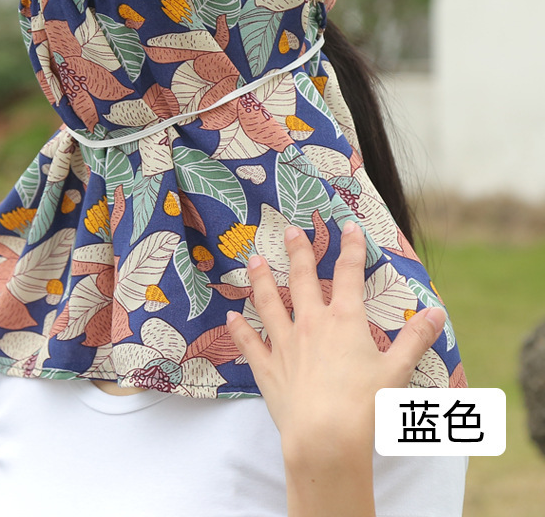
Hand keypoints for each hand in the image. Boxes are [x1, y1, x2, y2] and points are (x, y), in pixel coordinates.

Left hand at [226, 221, 445, 458]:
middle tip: (289, 231)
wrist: (325, 438)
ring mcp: (285, 343)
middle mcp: (311, 324)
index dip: (351, 248)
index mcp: (344, 320)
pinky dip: (238, 329)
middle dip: (297, 252)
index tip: (350, 227)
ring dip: (261, 279)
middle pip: (302, 279)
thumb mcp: (398, 370)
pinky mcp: (267, 367)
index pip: (348, 274)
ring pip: (268, 302)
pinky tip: (228, 317)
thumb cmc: (365, 406)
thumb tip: (437, 312)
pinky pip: (248, 343)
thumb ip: (416, 339)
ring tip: (253, 259)